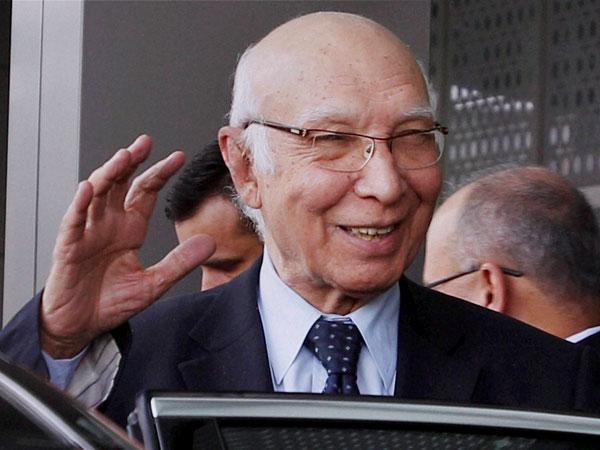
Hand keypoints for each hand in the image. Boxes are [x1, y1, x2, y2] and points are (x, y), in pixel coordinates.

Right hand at [40, 135, 215, 357]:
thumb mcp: (154, 283)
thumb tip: (210, 241)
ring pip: (96, 194)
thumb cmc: (111, 302)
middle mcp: (108, 224)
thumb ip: (180, 262)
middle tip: (145, 143)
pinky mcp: (69, 246)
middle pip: (119, 184)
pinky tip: (88, 189)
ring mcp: (88, 232)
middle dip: (132, 162)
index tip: (177, 157)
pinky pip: (73, 222)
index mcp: (130, 229)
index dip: (159, 174)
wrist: (82, 325)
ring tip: (123, 158)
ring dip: (108, 174)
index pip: (145, 193)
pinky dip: (80, 205)